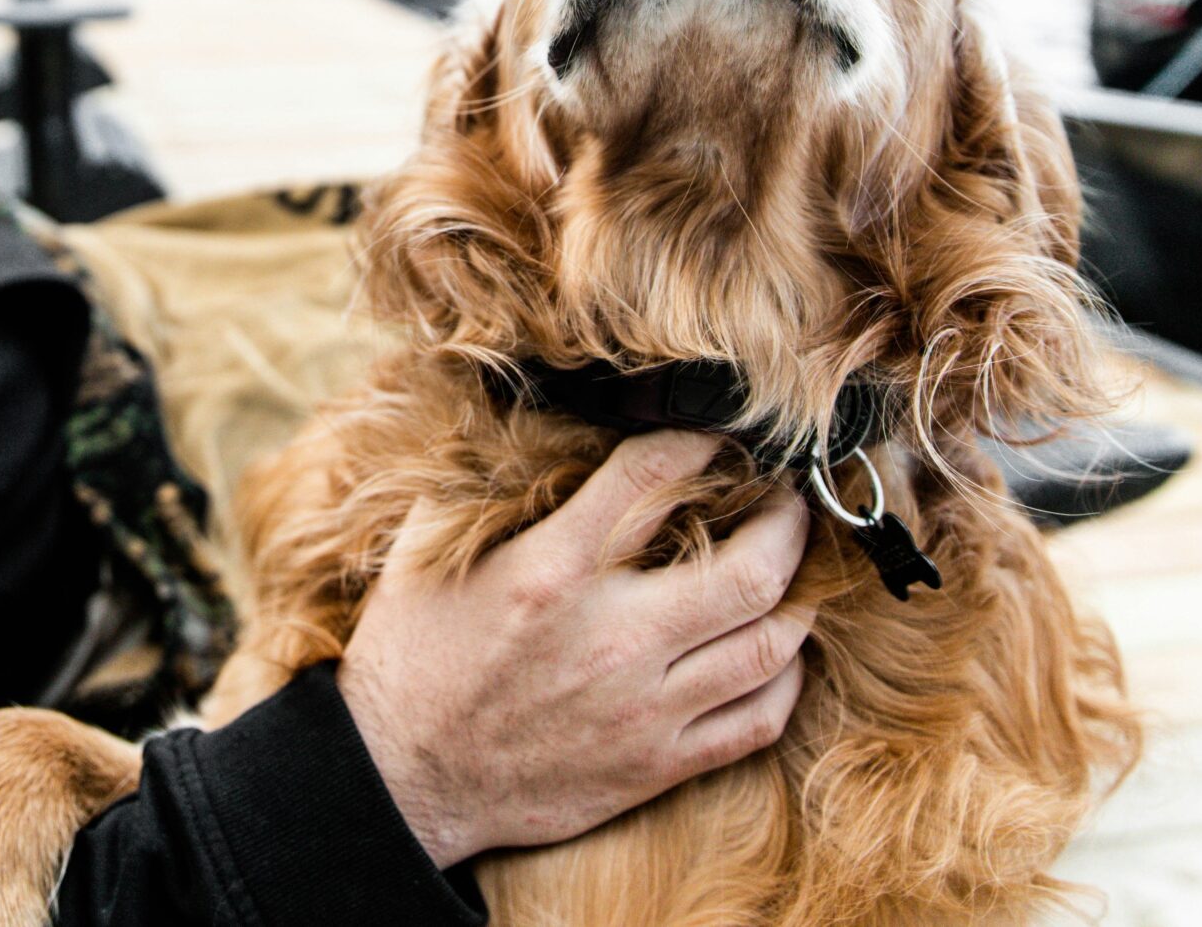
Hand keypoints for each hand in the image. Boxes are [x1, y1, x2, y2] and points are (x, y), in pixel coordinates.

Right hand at [336, 431, 811, 867]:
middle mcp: (610, 637)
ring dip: (798, 596)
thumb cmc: (413, 655)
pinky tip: (774, 651)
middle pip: (750, 570)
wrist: (403, 778)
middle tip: (789, 499)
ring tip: (793, 569)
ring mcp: (642, 708)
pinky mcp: (655, 764)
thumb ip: (481, 485)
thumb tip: (523, 424)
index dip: (702, 438)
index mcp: (550, 570)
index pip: (654, 475)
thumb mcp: (424, 550)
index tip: (720, 427)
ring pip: (770, 645)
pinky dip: (784, 678)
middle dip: (788, 522)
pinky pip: (758, 720)